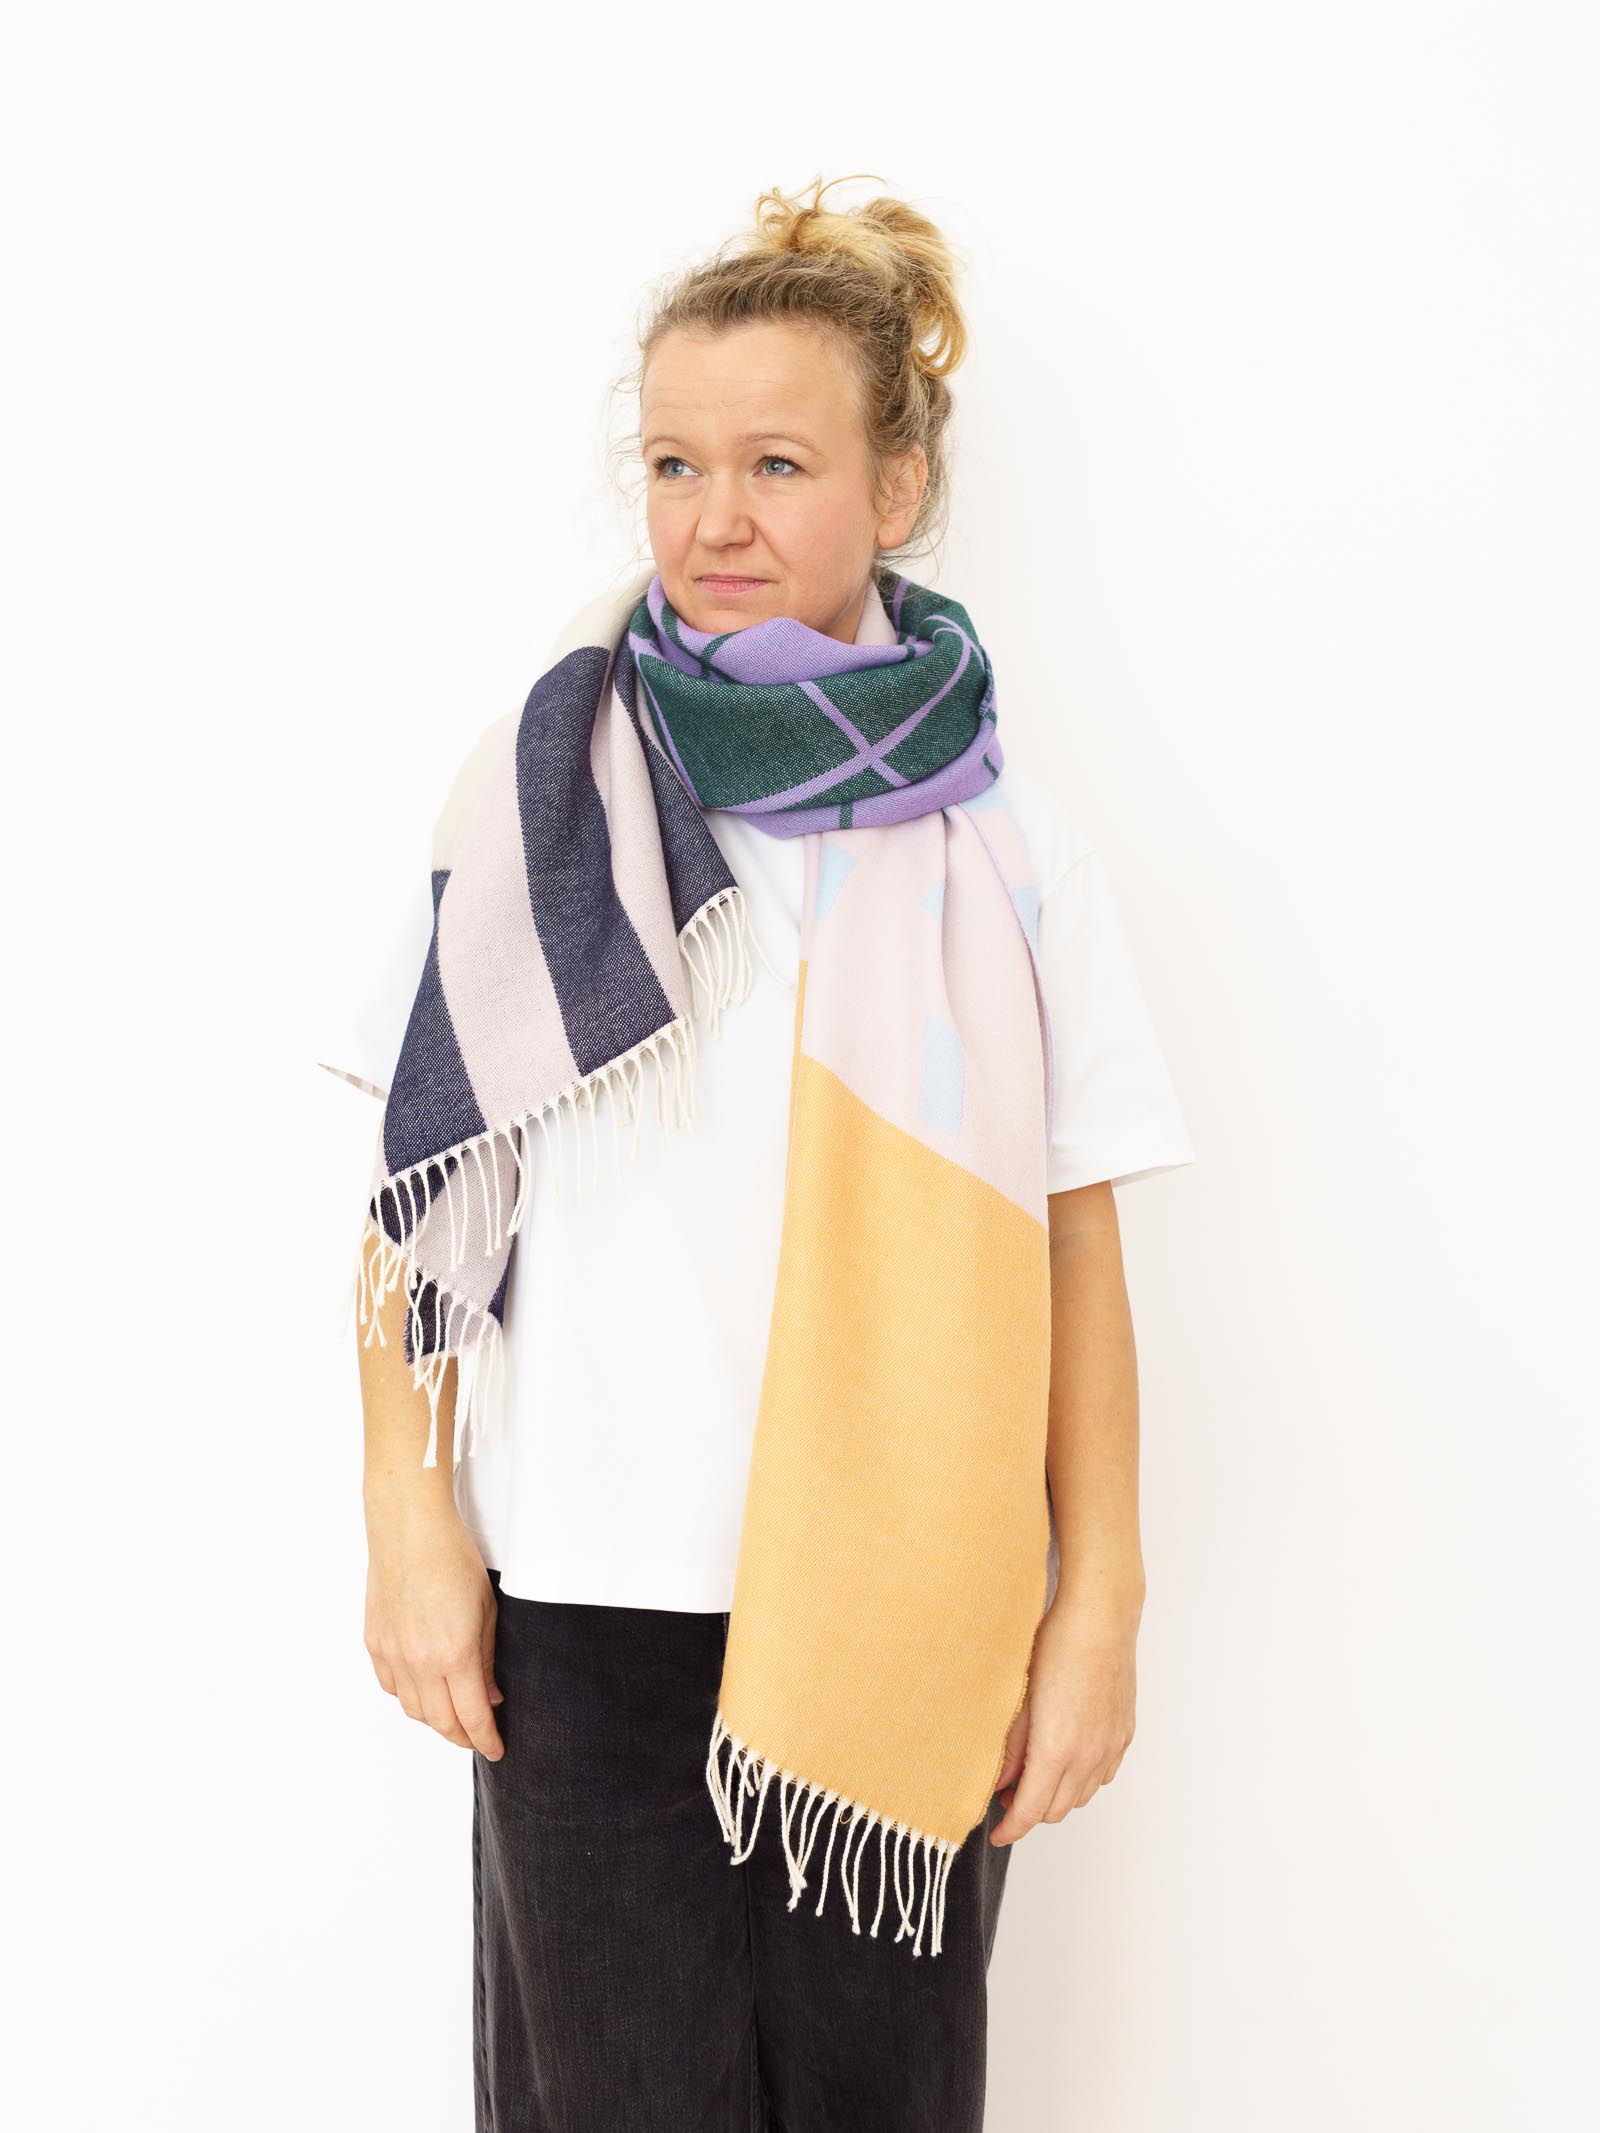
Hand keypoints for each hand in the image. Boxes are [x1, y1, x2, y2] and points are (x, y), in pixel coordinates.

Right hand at [364, 1506, 505, 1759]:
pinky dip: (409, 1696)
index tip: (496, 1749)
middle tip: (477, 1737)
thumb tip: (490, 1697)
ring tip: (453, 1716)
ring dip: (435, 1720)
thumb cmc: (453, 1559)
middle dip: (462, 1736)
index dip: (485, 1739)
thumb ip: (487, 1659)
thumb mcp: (487, 1609)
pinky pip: (391, 1687)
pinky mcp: (374, 1643)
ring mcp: (392, 1654)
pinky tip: (424, 1690)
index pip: (471, 1716)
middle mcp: (419, 1662)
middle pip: (440, 1722)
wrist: (409, 1530)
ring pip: (413, 1709)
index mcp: (454, 1654)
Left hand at [988, 1597, 1136, 1845]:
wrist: (1100, 1616)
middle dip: (1029, 1810)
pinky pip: (1103, 1774)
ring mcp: (1111, 1746)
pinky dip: (1082, 1779)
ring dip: (1057, 1796)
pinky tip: (1067, 1759)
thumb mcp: (1019, 1695)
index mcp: (1056, 1749)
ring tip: (1034, 1775)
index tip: (996, 1832)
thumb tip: (999, 1782)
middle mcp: (1088, 1755)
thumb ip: (1009, 1747)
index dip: (1010, 1829)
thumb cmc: (1055, 1645)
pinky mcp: (1124, 1733)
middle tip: (1006, 1794)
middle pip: (1056, 1810)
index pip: (1030, 1811)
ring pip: (1082, 1796)